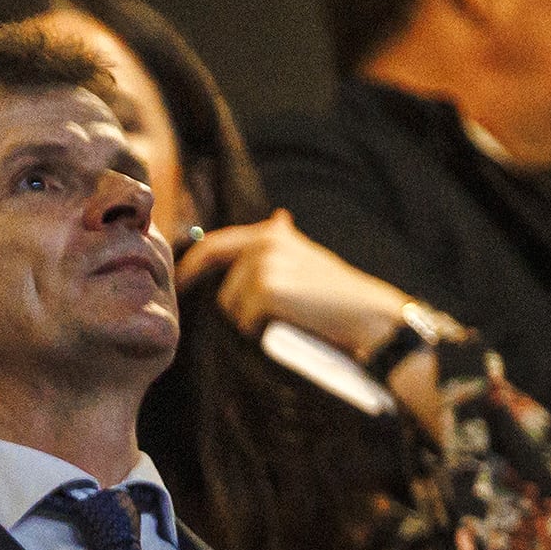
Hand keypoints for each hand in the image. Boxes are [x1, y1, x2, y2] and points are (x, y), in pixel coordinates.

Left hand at [177, 211, 411, 356]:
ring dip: (252, 320)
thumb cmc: (339, 296)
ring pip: (231, 307)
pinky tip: (293, 324)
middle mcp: (264, 242)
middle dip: (231, 304)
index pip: (214, 244)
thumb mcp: (309, 258)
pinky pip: (245, 322)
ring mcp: (263, 264)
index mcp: (273, 234)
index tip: (179, 282)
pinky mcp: (265, 289)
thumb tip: (277, 217)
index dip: (191, 265)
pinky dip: (263, 331)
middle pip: (220, 283)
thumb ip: (282, 244)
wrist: (371, 316)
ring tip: (291, 316)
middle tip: (249, 314)